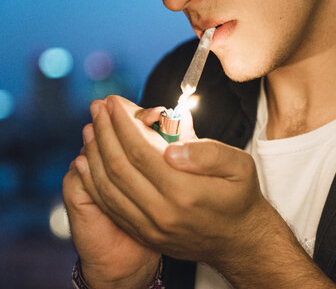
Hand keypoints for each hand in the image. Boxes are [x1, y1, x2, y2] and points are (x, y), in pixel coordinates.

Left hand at [77, 95, 335, 287]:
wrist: (238, 239)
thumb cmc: (239, 196)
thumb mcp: (240, 166)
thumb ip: (208, 153)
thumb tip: (171, 148)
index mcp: (186, 192)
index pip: (142, 152)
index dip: (123, 124)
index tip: (114, 103)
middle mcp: (163, 213)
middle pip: (120, 167)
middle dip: (105, 133)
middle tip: (97, 107)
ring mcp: (151, 228)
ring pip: (109, 187)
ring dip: (95, 154)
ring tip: (91, 128)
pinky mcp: (144, 235)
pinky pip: (110, 207)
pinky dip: (94, 182)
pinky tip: (88, 162)